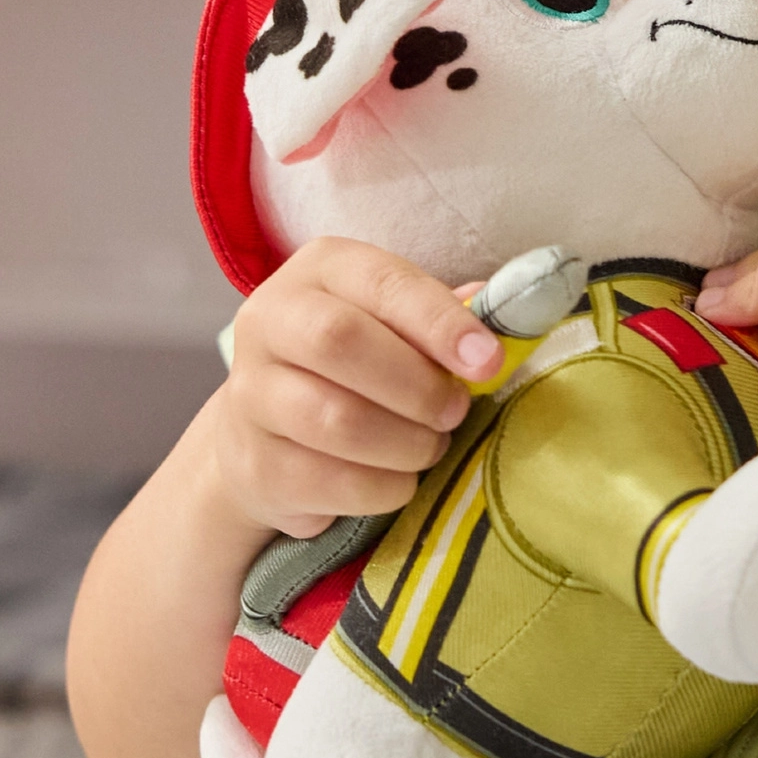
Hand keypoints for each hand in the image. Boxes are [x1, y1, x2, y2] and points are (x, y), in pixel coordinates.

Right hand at [212, 237, 501, 537]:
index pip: (384, 283)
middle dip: (417, 385)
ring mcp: (249, 393)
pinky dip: (380, 488)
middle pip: (340, 342)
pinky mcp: (251, 463)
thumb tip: (508, 318)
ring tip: (429, 447)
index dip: (441, 322)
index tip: (488, 362)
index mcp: (321, 270)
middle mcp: (270, 320)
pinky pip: (325, 481)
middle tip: (455, 412)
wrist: (271, 429)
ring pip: (334, 419)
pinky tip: (399, 480)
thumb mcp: (398, 322)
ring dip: (405, 443)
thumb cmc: (359, 362)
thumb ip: (448, 316)